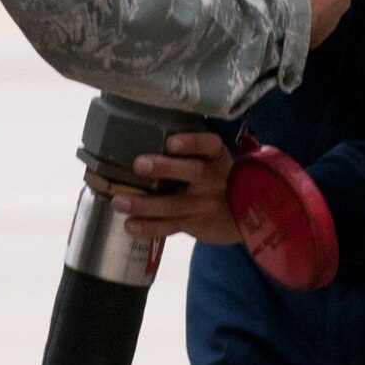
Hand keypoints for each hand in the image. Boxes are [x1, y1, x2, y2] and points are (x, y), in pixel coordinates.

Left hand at [115, 132, 239, 243]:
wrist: (245, 215)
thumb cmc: (218, 178)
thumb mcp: (214, 160)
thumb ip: (190, 152)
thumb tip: (146, 137)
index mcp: (217, 157)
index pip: (209, 145)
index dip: (191, 143)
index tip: (170, 142)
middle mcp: (213, 180)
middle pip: (193, 172)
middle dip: (166, 169)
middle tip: (139, 165)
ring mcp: (204, 204)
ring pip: (175, 204)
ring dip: (145, 204)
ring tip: (119, 202)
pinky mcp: (194, 224)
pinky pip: (170, 227)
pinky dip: (149, 227)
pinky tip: (130, 224)